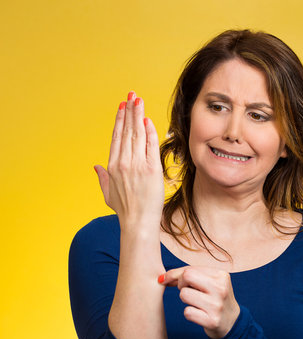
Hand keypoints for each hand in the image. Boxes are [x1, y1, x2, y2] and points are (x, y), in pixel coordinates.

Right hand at [94, 91, 163, 227]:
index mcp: (112, 166)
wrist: (138, 223)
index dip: (119, 120)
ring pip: (137, 134)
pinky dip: (149, 131)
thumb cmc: (125, 210)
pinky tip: (148, 120)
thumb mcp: (108, 194)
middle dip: (129, 111)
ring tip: (139, 100)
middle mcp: (123, 162)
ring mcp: (137, 165)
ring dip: (138, 115)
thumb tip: (95, 167)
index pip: (116, 137)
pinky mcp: (151, 169)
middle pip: (126, 131)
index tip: (122, 107)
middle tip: (132, 95)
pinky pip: (150, 145)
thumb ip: (102, 178)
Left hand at [158, 266, 239, 338]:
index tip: (166, 279)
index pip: (189, 269)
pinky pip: (187, 312)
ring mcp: (217, 305)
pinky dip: (189, 313)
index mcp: (221, 275)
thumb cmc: (215, 298)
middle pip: (186, 276)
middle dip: (181, 284)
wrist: (232, 322)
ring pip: (184, 294)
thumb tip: (161, 277)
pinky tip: (199, 314)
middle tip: (187, 290)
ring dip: (185, 299)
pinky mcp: (212, 321)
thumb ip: (188, 275)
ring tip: (196, 302)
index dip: (176, 275)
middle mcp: (221, 288)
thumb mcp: (209, 282)